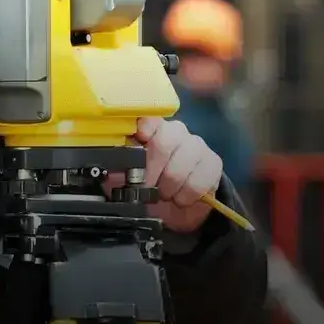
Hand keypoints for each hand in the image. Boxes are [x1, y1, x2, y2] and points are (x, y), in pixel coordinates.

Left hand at [105, 118, 223, 232]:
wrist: (179, 206)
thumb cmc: (151, 187)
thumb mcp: (130, 179)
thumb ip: (119, 170)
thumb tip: (110, 171)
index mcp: (152, 130)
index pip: (149, 118)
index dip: (145, 126)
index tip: (140, 137)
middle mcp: (175, 132)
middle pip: (163, 142)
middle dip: (151, 172)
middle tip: (147, 188)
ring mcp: (197, 145)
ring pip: (180, 165)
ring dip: (168, 187)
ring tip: (165, 194)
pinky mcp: (213, 163)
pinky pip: (198, 181)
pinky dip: (186, 196)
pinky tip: (181, 198)